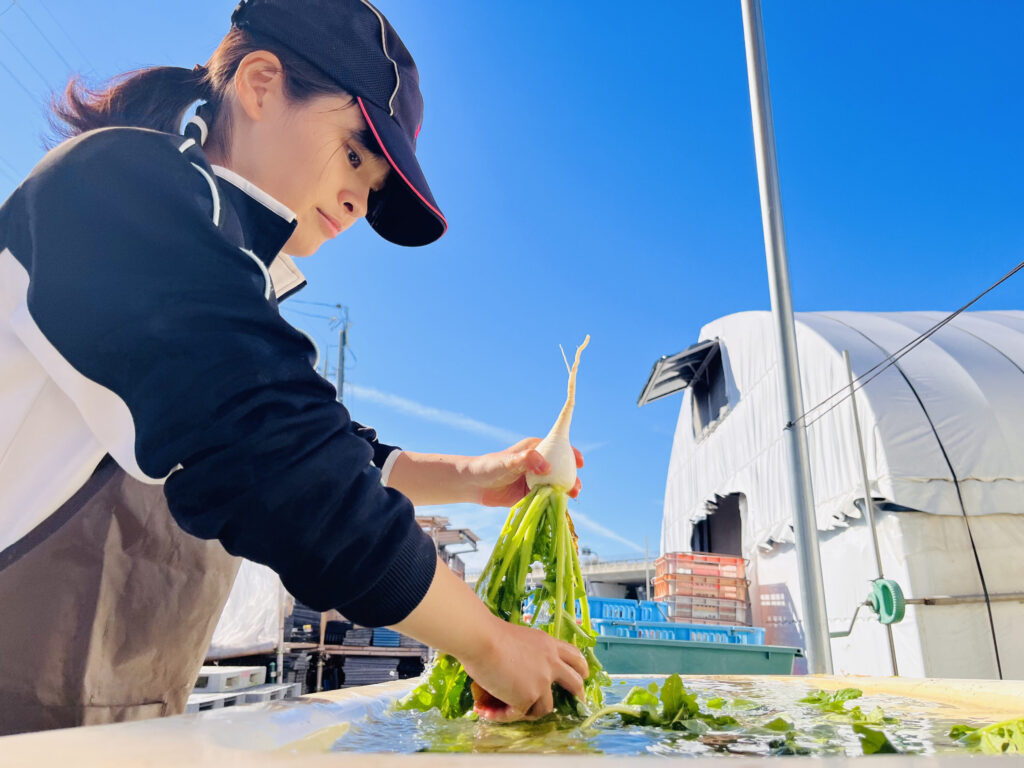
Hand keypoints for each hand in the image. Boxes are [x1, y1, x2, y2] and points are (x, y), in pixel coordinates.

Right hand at [461, 618, 588, 721]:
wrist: (482, 639)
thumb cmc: (488, 634)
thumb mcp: (517, 640)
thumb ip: (525, 655)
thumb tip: (514, 673)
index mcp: (547, 644)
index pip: (572, 655)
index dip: (580, 666)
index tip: (584, 674)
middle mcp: (550, 662)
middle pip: (575, 680)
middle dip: (579, 693)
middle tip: (579, 700)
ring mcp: (543, 681)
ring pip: (546, 706)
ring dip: (530, 711)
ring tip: (508, 711)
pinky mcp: (530, 696)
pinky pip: (519, 713)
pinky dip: (504, 715)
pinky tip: (488, 711)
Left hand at [467, 438, 583, 506]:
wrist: (476, 485)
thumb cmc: (491, 467)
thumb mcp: (509, 461)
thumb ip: (527, 460)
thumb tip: (547, 467)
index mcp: (536, 449)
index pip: (558, 448)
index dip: (571, 453)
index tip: (580, 461)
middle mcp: (538, 464)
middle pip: (561, 468)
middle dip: (572, 476)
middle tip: (577, 486)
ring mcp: (536, 480)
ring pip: (556, 484)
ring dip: (566, 490)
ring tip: (572, 495)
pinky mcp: (532, 495)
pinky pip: (547, 497)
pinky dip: (555, 501)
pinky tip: (561, 506)